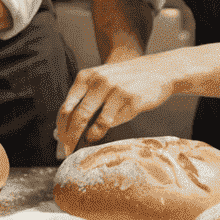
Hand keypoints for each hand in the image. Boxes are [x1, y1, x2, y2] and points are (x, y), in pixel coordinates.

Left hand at [56, 57, 178, 154]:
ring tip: (85, 143)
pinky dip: (103, 131)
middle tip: (69, 149)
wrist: (158, 70)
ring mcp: (115, 89)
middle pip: (76, 115)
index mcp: (87, 76)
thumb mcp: (103, 81)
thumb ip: (87, 98)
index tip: (62, 140)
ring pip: (92, 120)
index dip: (61, 127)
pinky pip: (112, 120)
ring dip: (86, 137)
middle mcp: (99, 81)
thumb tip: (70, 126)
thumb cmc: (127, 79)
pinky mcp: (130, 99)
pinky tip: (101, 134)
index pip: (66, 106)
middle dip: (70, 137)